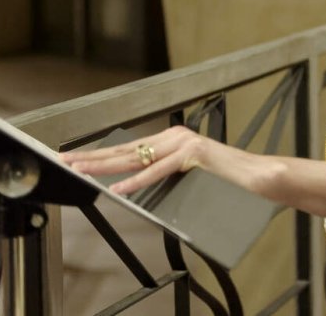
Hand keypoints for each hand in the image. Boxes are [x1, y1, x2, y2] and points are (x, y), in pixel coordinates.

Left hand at [62, 125, 214, 195]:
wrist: (260, 177)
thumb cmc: (227, 182)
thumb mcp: (190, 179)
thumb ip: (166, 178)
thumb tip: (136, 189)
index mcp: (173, 141)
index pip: (129, 149)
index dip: (100, 155)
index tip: (77, 159)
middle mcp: (176, 137)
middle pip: (126, 150)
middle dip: (93, 157)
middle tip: (66, 161)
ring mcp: (185, 143)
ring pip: (137, 157)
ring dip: (105, 166)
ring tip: (81, 170)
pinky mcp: (194, 154)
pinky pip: (159, 170)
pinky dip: (137, 181)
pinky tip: (119, 188)